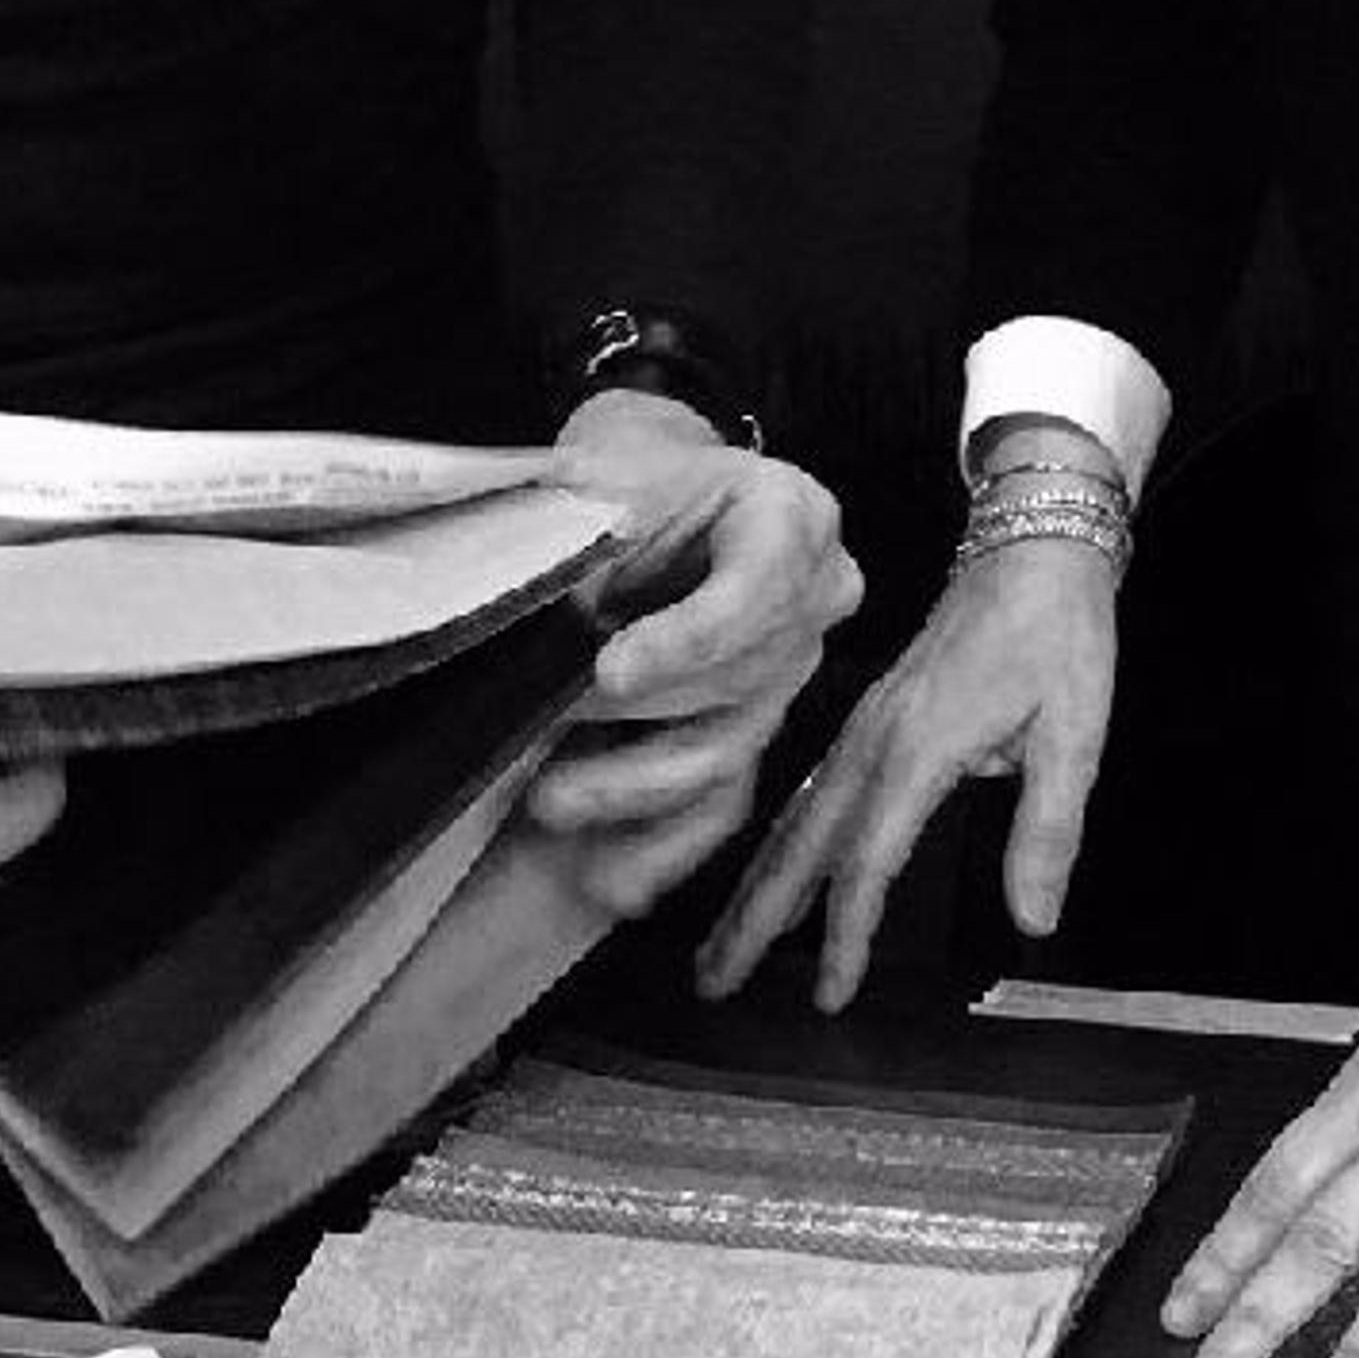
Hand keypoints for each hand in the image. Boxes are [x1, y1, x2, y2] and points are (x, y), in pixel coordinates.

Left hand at [523, 389, 859, 918]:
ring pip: (724, 751)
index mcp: (795, 517)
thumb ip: (597, 536)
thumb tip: (558, 614)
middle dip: (636, 712)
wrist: (633, 506)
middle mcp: (816, 600)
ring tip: (545, 799)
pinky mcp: (761, 737)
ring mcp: (790, 676)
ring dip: (631, 785)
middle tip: (542, 721)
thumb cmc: (621, 482)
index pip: (759, 587)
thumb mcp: (605, 478)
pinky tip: (605, 879)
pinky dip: (660, 845)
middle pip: (737, 680)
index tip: (609, 669)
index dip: (687, 637)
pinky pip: (721, 807)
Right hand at [694, 535, 1118, 1007]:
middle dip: (756, 916)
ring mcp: (868, 723)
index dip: (848, 931)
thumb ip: (1048, 828)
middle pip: (803, 842)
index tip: (831, 994)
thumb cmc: (1058, 631)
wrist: (1033, 544)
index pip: (869, 856)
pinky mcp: (875, 716)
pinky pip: (813, 789)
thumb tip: (1034, 920)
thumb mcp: (1075, 729)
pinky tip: (773, 867)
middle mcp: (876, 736)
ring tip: (722, 944)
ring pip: (796, 816)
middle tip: (715, 983)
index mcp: (920, 745)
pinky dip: (782, 839)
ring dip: (756, 883)